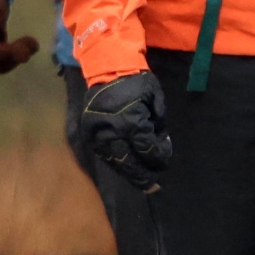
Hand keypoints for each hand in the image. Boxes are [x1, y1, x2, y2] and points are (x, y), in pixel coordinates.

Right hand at [82, 70, 171, 192]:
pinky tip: (125, 168)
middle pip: (129, 161)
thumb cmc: (136, 82)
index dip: (157, 157)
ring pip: (114, 161)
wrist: (107, 67)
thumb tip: (161, 141)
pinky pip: (104, 154)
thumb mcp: (155, 98)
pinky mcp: (89, 133)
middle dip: (142, 176)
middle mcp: (112, 131)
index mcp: (131, 122)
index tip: (164, 162)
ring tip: (140, 183)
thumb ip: (158, 122)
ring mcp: (98, 133)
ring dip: (128, 173)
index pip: (147, 149)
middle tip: (153, 187)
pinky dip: (116, 162)